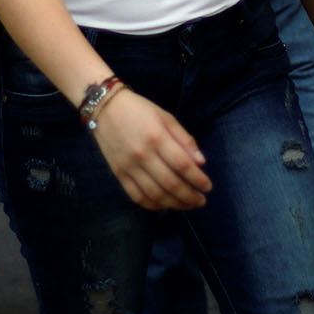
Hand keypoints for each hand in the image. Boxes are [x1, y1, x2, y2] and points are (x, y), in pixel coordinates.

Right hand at [89, 89, 212, 210]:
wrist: (105, 108)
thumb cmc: (140, 110)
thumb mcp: (166, 118)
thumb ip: (184, 140)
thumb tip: (201, 163)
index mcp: (157, 137)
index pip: (182, 165)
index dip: (198, 179)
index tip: (208, 187)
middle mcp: (143, 155)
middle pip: (170, 183)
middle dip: (190, 196)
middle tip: (201, 201)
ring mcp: (129, 167)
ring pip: (155, 194)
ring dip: (175, 204)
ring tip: (187, 205)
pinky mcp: (118, 174)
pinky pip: (137, 196)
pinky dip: (153, 205)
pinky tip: (165, 205)